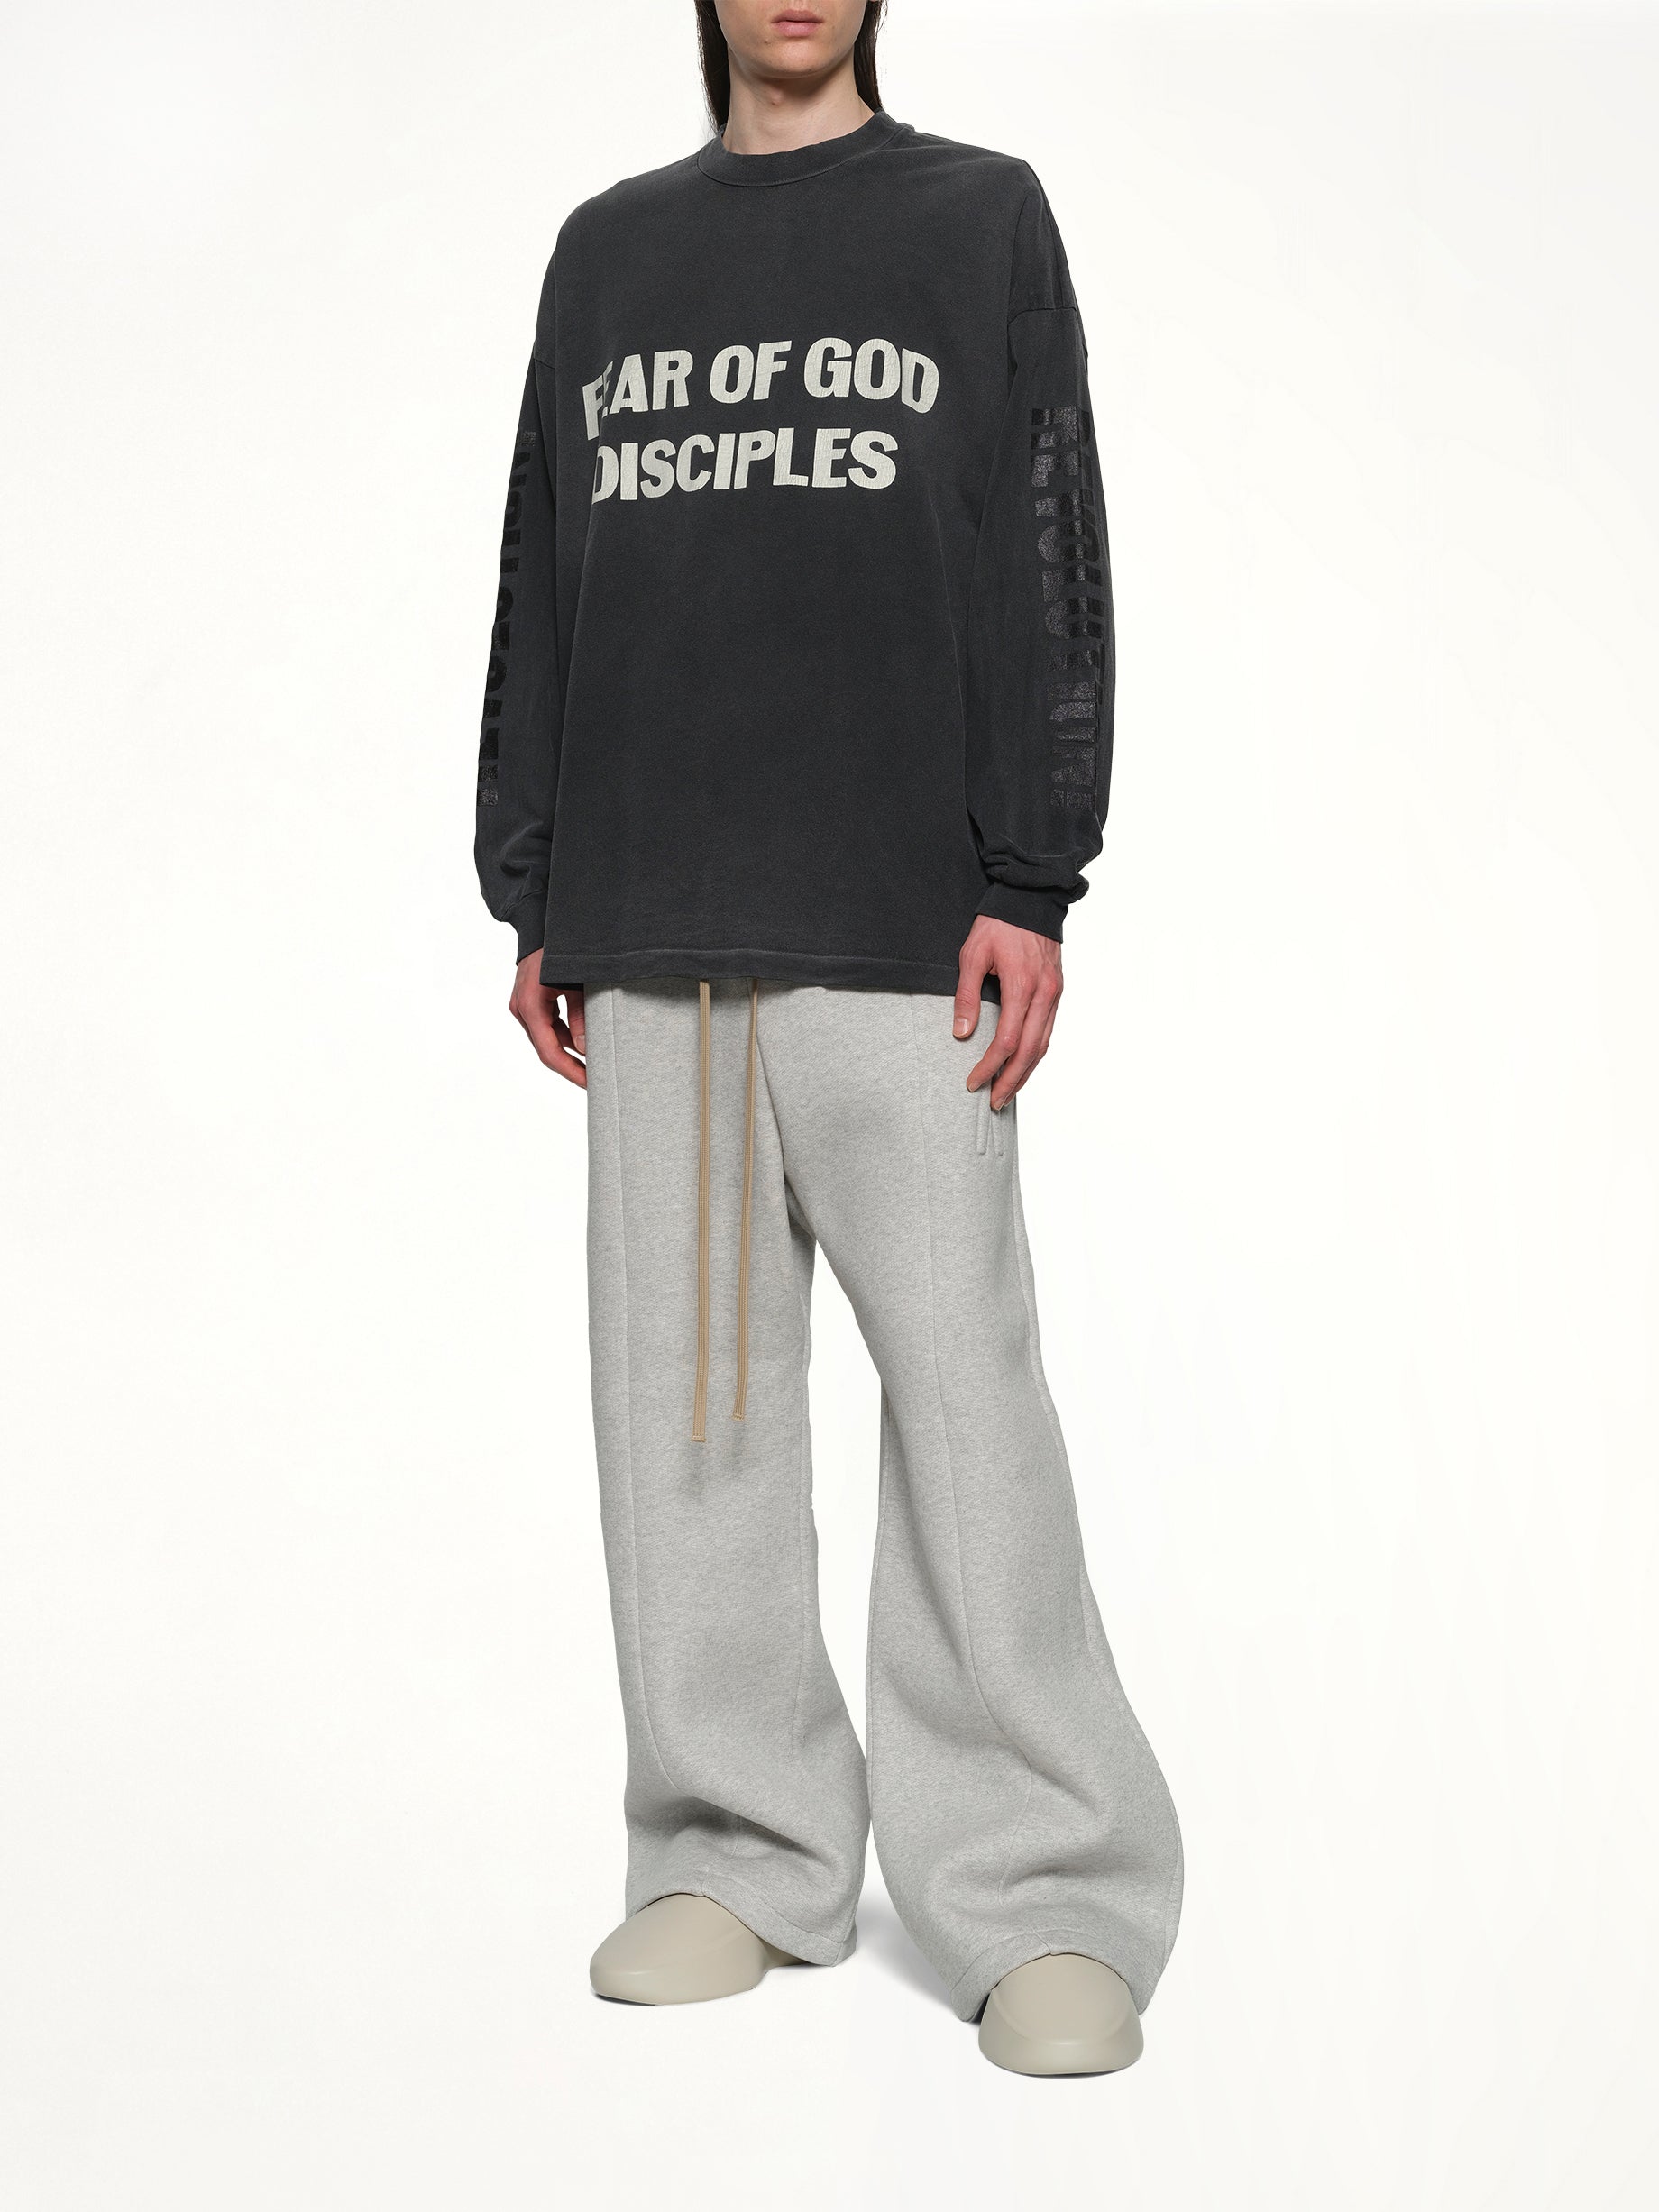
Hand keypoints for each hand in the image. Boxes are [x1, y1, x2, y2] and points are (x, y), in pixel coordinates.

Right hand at [509, 952, 585, 1088]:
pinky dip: (563, 1034)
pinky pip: (546, 1025)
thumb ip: (580, 1016)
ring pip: (547, 1038)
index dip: (569, 1070)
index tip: (587, 1082)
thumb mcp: (576, 984)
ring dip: (568, 1050)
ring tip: (592, 1064)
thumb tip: (585, 1048)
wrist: (540, 926)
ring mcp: (522, 1006)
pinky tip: (582, 1042)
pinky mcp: (528, 1001)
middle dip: (570, 1065)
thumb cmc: (558, 950)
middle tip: (593, 1079)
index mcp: (530, 1005)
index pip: (550, 1051)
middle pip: (546, 1048)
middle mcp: (521, 1009)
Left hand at [953, 915, 1062, 1109]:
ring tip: (1007, 1092)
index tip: (972, 1082)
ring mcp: (1055, 994)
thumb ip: (966, 995)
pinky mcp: (1058, 991)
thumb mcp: (972, 954)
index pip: (1006, 1041)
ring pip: (1043, 1045)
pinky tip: (1023, 1065)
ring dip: (1026, 1073)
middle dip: (1010, 1081)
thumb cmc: (999, 923)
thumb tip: (961, 1033)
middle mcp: (1044, 994)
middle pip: (1029, 1051)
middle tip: (993, 1101)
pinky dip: (1036, 1053)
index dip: (989, 1066)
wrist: (1032, 898)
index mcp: (1022, 986)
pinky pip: (1048, 1030)